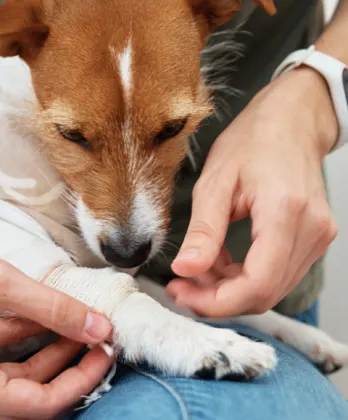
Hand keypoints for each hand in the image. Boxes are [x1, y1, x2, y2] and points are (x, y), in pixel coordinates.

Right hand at [0, 219, 112, 419]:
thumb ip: (53, 308)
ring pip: (20, 371)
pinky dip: (29, 335)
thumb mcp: (0, 285)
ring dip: (52, 349)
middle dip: (70, 365)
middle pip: (32, 391)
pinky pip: (3, 352)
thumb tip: (98, 326)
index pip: (40, 404)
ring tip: (82, 322)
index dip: (80, 380)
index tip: (105, 352)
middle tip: (99, 336)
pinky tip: (50, 313)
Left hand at [169, 67, 338, 317]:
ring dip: (228, 287)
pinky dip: (243, 276)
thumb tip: (186, 269)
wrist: (291, 122)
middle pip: (264, 293)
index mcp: (286, 213)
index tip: (182, 294)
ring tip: (198, 266)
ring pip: (269, 288)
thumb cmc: (253, 141)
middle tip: (181, 285)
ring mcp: (317, 238)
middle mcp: (311, 231)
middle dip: (217, 297)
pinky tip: (220, 260)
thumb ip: (203, 230)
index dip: (217, 302)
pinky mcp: (312, 239)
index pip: (258, 285)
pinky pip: (275, 274)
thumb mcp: (215, 181)